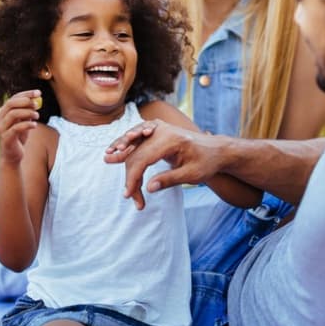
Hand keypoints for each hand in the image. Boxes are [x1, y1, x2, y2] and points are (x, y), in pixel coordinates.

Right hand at [0, 90, 41, 163]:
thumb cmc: (19, 138)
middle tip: (37, 104)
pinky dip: (27, 125)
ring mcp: (1, 128)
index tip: (38, 92)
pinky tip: (35, 125)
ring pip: (13, 114)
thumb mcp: (24, 123)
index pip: (13, 98)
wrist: (12, 156)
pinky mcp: (5, 138)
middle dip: (25, 101)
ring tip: (37, 116)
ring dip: (27, 113)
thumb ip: (27, 113)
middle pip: (11, 103)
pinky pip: (16, 128)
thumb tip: (36, 101)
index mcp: (3, 112)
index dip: (26, 94)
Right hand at [105, 119, 226, 208]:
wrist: (216, 150)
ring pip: (134, 141)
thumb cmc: (207, 163)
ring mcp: (159, 128)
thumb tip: (148, 189)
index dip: (133, 178)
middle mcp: (162, 130)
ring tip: (107, 156)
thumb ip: (170, 180)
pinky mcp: (157, 131)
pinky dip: (127, 143)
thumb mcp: (192, 175)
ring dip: (121, 150)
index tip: (129, 195)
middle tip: (129, 196)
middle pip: (136, 153)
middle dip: (130, 175)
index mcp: (171, 140)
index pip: (143, 159)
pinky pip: (138, 137)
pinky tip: (117, 148)